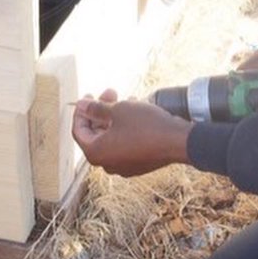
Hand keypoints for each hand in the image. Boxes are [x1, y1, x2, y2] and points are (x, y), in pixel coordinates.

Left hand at [72, 89, 190, 176]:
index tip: (88, 96)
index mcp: (96, 153)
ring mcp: (123, 166)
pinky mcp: (138, 164)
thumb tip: (82, 106)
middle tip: (109, 92)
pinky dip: (125, 128)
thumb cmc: (146, 126)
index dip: (81, 111)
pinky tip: (136, 111)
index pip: (79, 131)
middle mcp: (107, 163)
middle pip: (96, 134)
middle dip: (101, 111)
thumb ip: (96, 108)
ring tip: (127, 98)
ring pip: (112, 138)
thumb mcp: (119, 110)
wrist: (178, 141)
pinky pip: (125, 144)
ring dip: (115, 117)